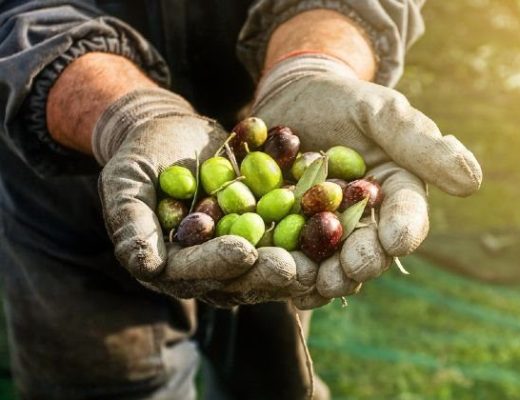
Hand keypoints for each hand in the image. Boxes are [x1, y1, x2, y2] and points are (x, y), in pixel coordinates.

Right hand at [96, 88, 314, 306]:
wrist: (170, 133)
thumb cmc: (140, 156)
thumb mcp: (126, 183)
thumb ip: (131, 222)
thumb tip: (144, 265)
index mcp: (170, 262)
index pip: (193, 271)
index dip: (217, 264)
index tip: (243, 253)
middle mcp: (207, 263)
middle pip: (238, 276)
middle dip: (266, 272)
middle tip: (295, 268)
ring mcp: (236, 246)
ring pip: (268, 261)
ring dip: (297, 260)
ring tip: (323, 257)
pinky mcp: (261, 227)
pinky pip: (285, 232)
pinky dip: (308, 229)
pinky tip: (332, 222)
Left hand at [253, 55, 481, 295]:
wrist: (293, 99)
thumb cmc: (341, 100)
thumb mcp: (379, 112)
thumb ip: (418, 143)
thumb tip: (471, 181)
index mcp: (394, 192)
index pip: (406, 215)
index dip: (403, 230)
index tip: (395, 241)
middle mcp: (364, 218)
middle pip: (368, 248)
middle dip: (360, 263)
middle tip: (349, 272)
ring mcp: (325, 229)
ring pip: (330, 262)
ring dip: (322, 277)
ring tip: (311, 285)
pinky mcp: (290, 230)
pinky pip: (291, 255)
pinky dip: (287, 270)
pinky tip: (281, 283)